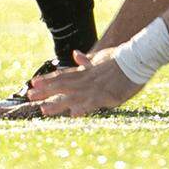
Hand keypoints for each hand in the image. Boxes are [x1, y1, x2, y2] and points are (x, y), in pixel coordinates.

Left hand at [27, 48, 143, 116]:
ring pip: (74, 97)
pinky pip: (94, 103)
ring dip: (58, 104)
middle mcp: (88, 79)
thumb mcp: (102, 57)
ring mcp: (97, 88)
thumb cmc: (122, 58)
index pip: (63, 75)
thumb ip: (87, 60)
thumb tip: (75, 54)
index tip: (33, 82)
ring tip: (44, 110)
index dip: (48, 80)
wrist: (138, 57)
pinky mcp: (108, 95)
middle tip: (29, 95)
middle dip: (46, 92)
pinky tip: (75, 114)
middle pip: (63, 86)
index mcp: (86, 71)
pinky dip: (84, 108)